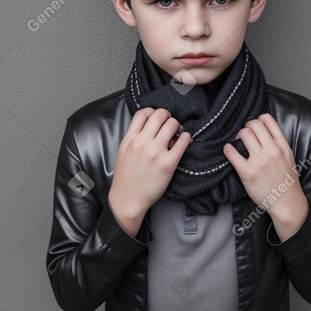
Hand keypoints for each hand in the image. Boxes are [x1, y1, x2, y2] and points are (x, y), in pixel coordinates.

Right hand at [108, 107, 191, 234]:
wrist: (127, 199)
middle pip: (159, 115)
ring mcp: (155, 152)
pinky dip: (186, 138)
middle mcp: (142, 142)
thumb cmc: (126, 177)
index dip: (153, 112)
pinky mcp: (168, 163)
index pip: (143, 113)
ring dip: (177, 126)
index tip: (158, 118)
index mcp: (130, 139)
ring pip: (172, 124)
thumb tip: (150, 125)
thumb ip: (134, 136)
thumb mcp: (124, 151)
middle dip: (167, 116)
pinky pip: (182, 142)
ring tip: (177, 133)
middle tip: (171, 123)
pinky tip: (185, 140)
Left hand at [223, 113, 307, 240]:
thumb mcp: (288, 157)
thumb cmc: (286, 182)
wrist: (287, 203)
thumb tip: (263, 130)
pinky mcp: (248, 172)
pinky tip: (229, 151)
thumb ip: (278, 143)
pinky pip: (232, 153)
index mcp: (282, 146)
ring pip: (243, 134)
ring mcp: (260, 161)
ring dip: (237, 137)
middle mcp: (272, 151)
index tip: (254, 127)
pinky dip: (228, 149)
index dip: (257, 120)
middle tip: (244, 136)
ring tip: (238, 144)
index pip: (267, 120)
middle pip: (253, 125)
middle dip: (246, 128)